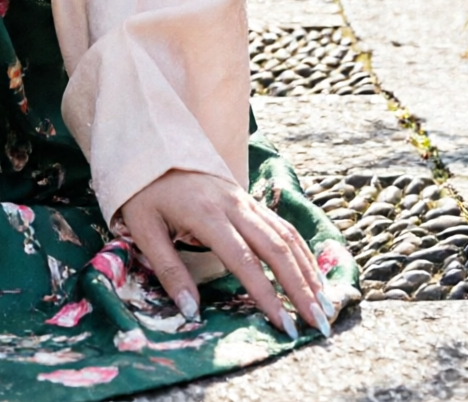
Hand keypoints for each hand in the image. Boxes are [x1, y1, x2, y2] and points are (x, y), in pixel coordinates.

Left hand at [117, 169, 332, 340]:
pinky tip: (313, 274)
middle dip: (301, 288)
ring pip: (285, 235)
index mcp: (206, 213)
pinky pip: (281, 224)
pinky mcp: (247, 197)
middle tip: (319, 325)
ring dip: (308, 271)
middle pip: (276, 247)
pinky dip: (302, 251)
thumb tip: (191, 313)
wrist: (149, 141)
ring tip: (325, 306)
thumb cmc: (143, 189)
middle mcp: (232, 204)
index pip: (244, 260)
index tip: (284, 326)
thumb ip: (168, 270)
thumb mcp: (143, 227)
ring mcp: (243, 199)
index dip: (266, 295)